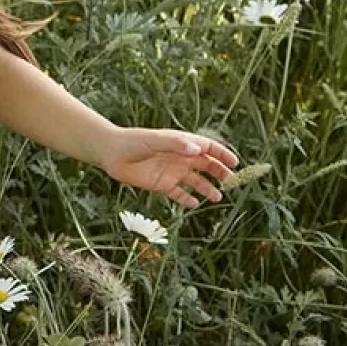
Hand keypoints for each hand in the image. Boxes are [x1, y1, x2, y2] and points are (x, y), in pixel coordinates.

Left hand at [101, 127, 238, 208]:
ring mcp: (172, 172)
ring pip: (195, 182)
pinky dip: (187, 199)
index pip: (208, 148)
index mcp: (182, 144)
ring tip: (217, 197)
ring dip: (207, 189)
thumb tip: (198, 150)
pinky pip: (178, 194)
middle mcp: (180, 158)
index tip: (235, 163)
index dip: (222, 154)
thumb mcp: (156, 140)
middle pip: (207, 166)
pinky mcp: (161, 184)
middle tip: (231, 182)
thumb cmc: (133, 141)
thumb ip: (176, 144)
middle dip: (220, 173)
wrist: (111, 153)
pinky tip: (194, 204)